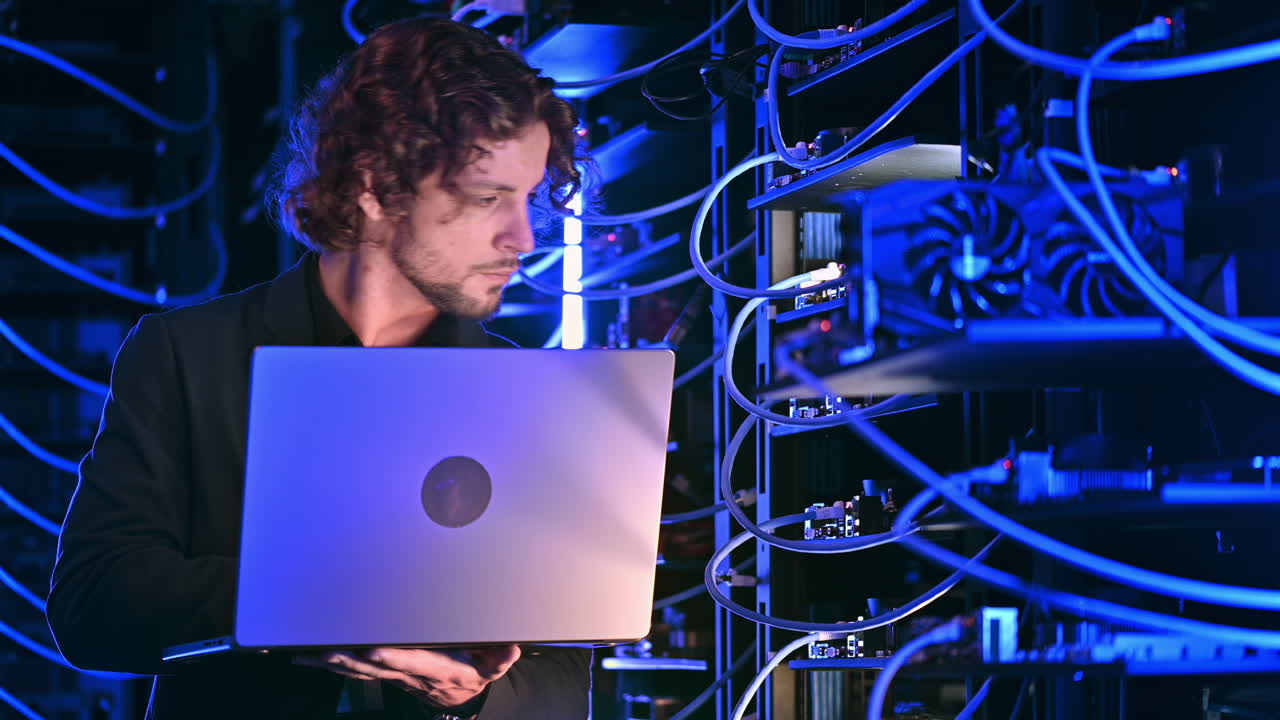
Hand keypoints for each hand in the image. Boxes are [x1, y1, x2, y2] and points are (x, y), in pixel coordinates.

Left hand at [292, 645, 520, 707]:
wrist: (458, 696)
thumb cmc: (472, 673)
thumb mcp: (493, 665)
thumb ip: (500, 657)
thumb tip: (510, 649)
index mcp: (435, 668)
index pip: (410, 662)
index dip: (392, 658)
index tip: (375, 650)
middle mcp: (409, 674)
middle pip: (374, 668)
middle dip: (350, 659)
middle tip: (327, 650)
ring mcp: (391, 677)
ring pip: (357, 672)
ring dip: (332, 663)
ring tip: (308, 653)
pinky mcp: (381, 674)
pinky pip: (351, 672)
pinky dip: (329, 666)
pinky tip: (308, 658)